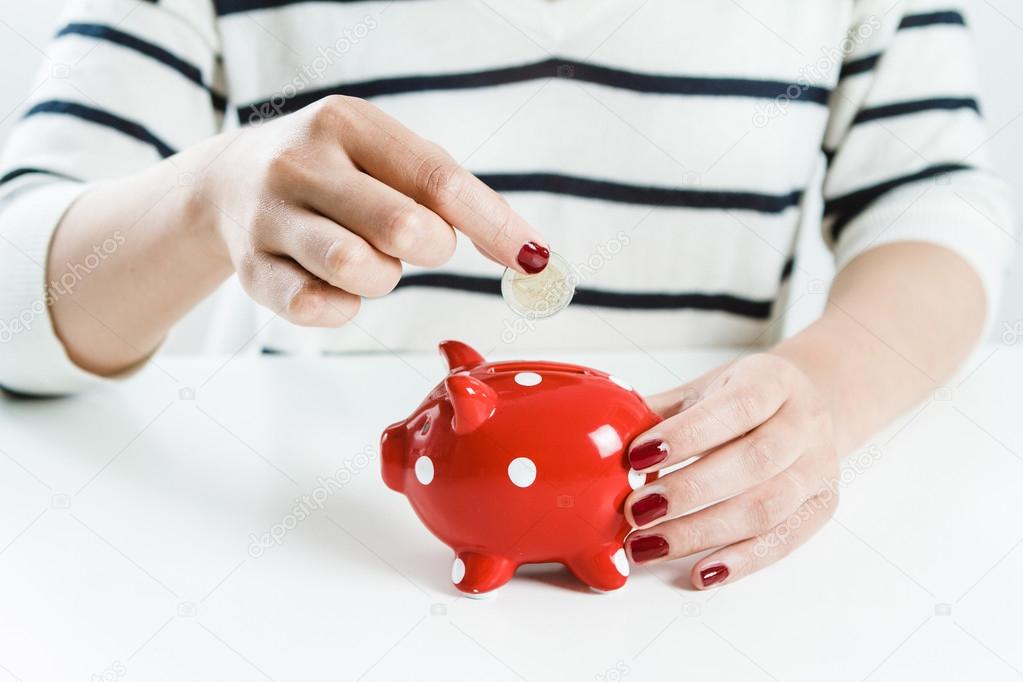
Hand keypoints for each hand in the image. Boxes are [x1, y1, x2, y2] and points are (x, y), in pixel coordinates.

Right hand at [197, 95, 548, 325]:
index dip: (493, 224)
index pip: (438, 179)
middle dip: (429, 248)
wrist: (229, 183)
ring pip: (360, 271)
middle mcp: (302, 163)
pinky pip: (320, 309)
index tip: (533, 258)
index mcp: (348, 124)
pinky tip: (333, 282)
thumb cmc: (335, 171)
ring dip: (383, 278)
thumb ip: (448, 193)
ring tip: (368, 257)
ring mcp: (270, 216)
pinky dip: (343, 306)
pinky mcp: (252, 270)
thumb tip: (526, 251)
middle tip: (415, 242)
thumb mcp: (384, 155)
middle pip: (403, 228)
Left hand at [624, 353, 839, 587]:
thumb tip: (603, 435)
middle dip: (688, 491)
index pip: (736, 406)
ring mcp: (819, 467)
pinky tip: (701, 571)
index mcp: (773, 380)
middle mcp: (805, 423)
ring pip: (767, 507)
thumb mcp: (705, 388)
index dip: (688, 434)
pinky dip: (740, 561)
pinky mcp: (822, 506)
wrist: (811, 404)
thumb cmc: (746, 398)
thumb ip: (660, 411)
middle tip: (636, 511)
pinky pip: (784, 541)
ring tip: (649, 545)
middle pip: (753, 462)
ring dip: (703, 532)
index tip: (638, 456)